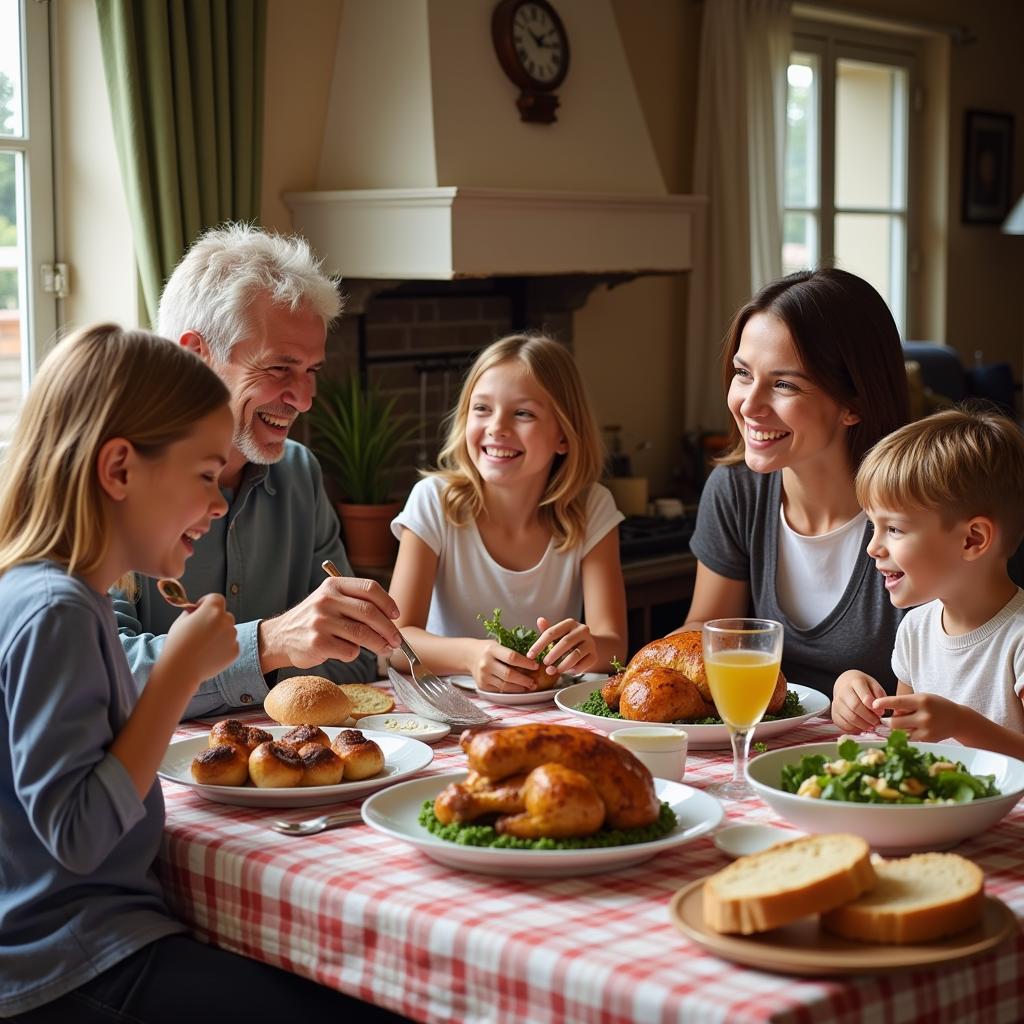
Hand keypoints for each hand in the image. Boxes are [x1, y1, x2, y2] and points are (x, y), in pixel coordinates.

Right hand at [162, 593, 238, 686]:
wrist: (181, 670)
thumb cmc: (177, 646)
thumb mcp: (180, 621)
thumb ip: (192, 612)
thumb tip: (197, 610)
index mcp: (212, 609)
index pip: (216, 598)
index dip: (207, 603)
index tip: (201, 609)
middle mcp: (226, 620)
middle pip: (224, 615)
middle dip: (215, 620)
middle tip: (201, 631)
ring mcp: (232, 636)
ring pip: (229, 630)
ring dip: (220, 634)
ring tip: (203, 645)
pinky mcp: (235, 650)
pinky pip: (231, 644)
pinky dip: (223, 647)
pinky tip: (209, 653)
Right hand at [258, 576, 400, 671]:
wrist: (280, 637)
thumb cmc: (314, 620)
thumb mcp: (330, 600)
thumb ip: (356, 603)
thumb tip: (391, 620)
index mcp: (333, 585)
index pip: (369, 588)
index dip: (387, 603)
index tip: (396, 615)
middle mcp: (326, 600)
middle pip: (370, 613)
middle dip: (389, 629)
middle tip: (397, 640)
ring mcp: (321, 622)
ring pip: (363, 634)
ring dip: (379, 645)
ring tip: (385, 650)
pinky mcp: (318, 643)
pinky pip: (350, 651)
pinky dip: (354, 654)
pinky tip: (347, 652)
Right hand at [473, 640, 543, 693]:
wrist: (469, 656)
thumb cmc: (488, 649)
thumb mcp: (498, 644)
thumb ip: (512, 651)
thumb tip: (533, 659)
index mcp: (492, 649)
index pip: (511, 657)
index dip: (525, 663)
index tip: (536, 666)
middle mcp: (486, 663)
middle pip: (509, 674)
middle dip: (524, 679)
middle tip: (535, 682)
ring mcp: (483, 676)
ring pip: (505, 685)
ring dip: (520, 687)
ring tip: (530, 686)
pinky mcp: (483, 685)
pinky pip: (500, 690)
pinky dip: (511, 690)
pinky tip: (519, 688)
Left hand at [527, 616, 596, 674]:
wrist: (588, 645)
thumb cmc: (568, 640)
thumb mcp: (558, 634)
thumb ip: (548, 630)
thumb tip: (539, 620)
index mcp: (570, 623)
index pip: (552, 632)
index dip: (539, 645)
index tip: (530, 655)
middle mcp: (582, 630)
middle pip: (565, 642)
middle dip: (552, 654)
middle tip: (544, 663)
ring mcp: (590, 643)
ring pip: (575, 655)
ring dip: (562, 665)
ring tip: (553, 670)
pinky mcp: (594, 655)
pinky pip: (584, 664)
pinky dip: (573, 670)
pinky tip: (566, 672)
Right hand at [831, 669, 885, 733]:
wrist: (846, 685)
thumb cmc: (863, 687)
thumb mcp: (874, 685)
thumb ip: (879, 696)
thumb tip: (879, 710)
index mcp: (855, 682)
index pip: (865, 697)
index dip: (874, 707)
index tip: (881, 713)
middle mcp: (843, 691)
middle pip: (855, 708)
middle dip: (869, 718)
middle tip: (877, 721)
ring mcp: (836, 703)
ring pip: (850, 718)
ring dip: (863, 725)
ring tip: (871, 725)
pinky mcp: (834, 713)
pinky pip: (844, 725)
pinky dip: (855, 729)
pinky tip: (861, 726)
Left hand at [872, 693, 960, 741]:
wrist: (957, 720)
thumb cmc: (935, 705)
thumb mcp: (921, 697)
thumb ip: (905, 703)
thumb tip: (888, 712)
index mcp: (922, 701)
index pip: (898, 702)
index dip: (884, 703)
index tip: (874, 705)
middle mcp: (924, 716)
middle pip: (895, 722)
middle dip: (888, 721)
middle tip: (887, 720)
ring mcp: (926, 730)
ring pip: (900, 733)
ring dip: (897, 729)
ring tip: (906, 724)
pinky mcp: (927, 741)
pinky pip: (908, 739)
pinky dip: (904, 735)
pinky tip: (910, 731)